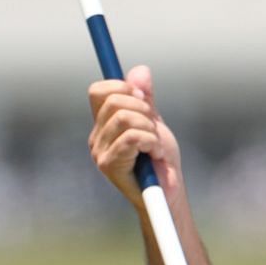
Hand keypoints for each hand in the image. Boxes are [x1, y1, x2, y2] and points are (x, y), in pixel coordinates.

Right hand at [87, 64, 181, 208]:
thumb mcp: (154, 122)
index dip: (121, 86)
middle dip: (143, 108)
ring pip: (125, 117)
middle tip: (154, 128)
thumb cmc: (161, 161)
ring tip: (156, 145)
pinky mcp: (109, 165)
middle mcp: (96, 138)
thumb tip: (140, 71)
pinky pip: (132, 137)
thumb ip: (145, 98)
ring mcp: (100, 152)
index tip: (143, 98)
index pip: (98, 91)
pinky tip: (156, 154)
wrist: (168, 193)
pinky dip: (151, 141)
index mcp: (104, 125)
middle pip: (113, 101)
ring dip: (149, 128)